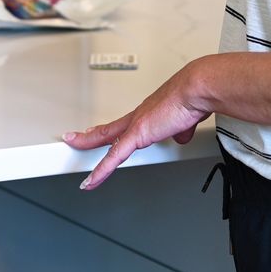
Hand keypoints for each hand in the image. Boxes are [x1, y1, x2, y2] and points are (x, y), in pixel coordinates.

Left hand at [64, 60, 211, 190]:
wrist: (196, 90)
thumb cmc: (194, 98)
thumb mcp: (185, 120)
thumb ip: (180, 129)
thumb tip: (181, 135)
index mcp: (148, 113)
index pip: (123, 125)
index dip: (111, 130)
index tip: (100, 131)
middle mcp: (139, 117)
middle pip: (107, 130)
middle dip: (89, 137)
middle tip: (74, 139)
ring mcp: (135, 125)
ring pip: (105, 141)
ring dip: (90, 150)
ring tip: (81, 165)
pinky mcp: (137, 134)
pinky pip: (113, 157)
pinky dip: (101, 170)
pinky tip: (91, 180)